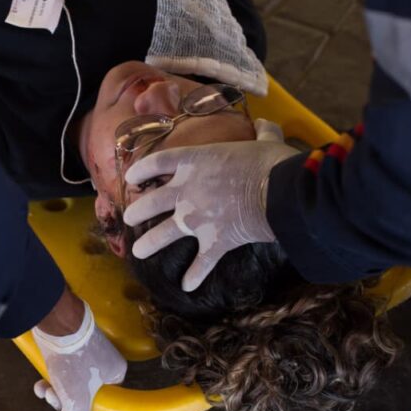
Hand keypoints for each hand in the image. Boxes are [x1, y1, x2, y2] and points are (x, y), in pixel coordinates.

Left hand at [32, 300, 125, 410]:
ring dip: (55, 389)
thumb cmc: (73, 359)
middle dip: (64, 400)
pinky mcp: (71, 343)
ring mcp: (87, 350)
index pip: (102, 402)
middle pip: (84, 392)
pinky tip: (40, 380)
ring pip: (71, 381)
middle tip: (51, 397)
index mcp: (116, 372)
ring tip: (43, 388)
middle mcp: (105, 360)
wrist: (55, 321)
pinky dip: (51, 376)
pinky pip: (63, 367)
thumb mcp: (77, 399)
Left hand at [123, 119, 297, 291]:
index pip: (157, 163)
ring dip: (149, 245)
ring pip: (163, 234)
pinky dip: (193, 276)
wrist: (281, 194)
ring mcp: (196, 218)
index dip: (141, 170)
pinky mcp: (213, 242)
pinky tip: (186, 286)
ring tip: (138, 252)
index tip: (131, 177)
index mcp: (195, 161)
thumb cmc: (271, 162)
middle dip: (137, 211)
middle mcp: (187, 190)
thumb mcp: (264, 141)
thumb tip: (264, 124)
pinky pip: (200, 263)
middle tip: (129, 217)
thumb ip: (261, 133)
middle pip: (151, 202)